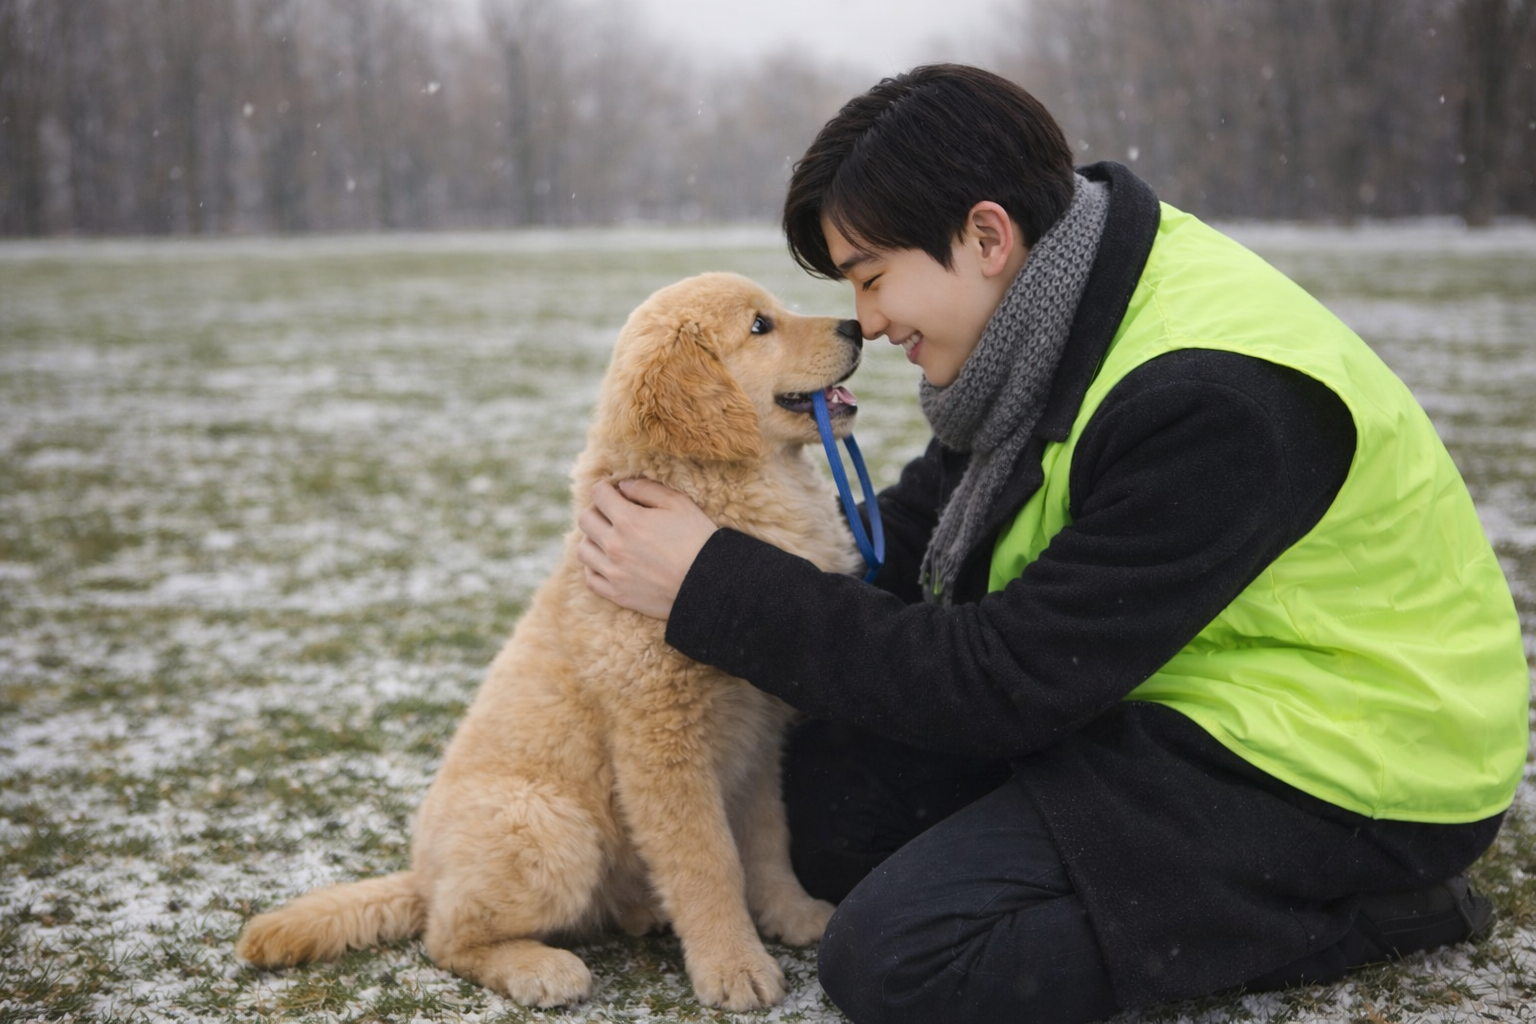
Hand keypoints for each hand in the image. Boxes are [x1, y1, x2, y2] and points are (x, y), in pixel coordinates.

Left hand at [577, 478, 717, 618]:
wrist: (709, 583)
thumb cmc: (697, 540)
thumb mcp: (678, 503)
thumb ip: (647, 489)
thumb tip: (624, 486)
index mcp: (628, 520)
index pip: (598, 494)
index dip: (606, 488)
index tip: (615, 492)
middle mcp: (614, 545)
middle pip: (585, 520)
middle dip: (597, 510)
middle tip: (612, 513)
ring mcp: (613, 572)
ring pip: (583, 549)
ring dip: (592, 539)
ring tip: (608, 538)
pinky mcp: (617, 594)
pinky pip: (590, 578)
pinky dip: (594, 567)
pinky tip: (608, 562)